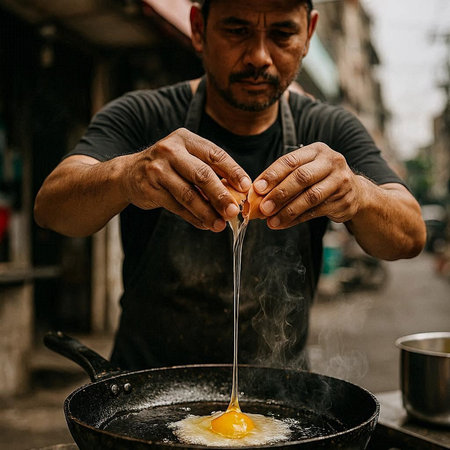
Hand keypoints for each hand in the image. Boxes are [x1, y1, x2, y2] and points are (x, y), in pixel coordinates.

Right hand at [121, 128, 250, 231]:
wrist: (128, 174)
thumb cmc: (168, 167)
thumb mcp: (186, 158)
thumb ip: (209, 170)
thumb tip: (238, 193)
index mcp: (185, 139)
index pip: (215, 154)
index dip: (233, 171)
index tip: (246, 187)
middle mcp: (170, 150)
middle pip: (202, 175)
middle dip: (221, 196)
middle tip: (234, 211)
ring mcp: (157, 169)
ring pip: (188, 194)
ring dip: (207, 212)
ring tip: (220, 224)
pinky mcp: (149, 188)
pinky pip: (176, 207)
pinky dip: (193, 218)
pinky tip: (204, 224)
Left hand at [252, 142, 362, 228]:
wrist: (356, 192)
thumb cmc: (320, 179)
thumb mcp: (305, 170)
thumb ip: (283, 178)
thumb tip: (257, 194)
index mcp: (316, 150)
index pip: (291, 161)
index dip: (272, 175)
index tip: (257, 188)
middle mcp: (331, 162)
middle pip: (301, 178)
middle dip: (279, 194)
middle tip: (263, 208)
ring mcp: (340, 181)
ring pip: (310, 197)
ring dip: (287, 211)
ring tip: (271, 220)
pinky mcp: (344, 200)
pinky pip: (315, 212)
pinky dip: (296, 219)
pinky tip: (283, 224)